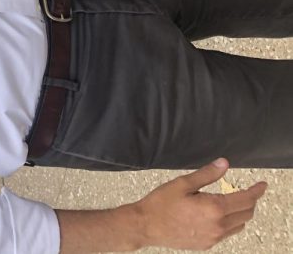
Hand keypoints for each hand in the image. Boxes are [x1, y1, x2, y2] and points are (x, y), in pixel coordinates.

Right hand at [133, 158, 266, 249]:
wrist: (146, 226)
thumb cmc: (161, 204)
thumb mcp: (182, 183)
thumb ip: (206, 174)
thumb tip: (224, 163)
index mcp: (214, 208)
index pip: (246, 199)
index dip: (256, 191)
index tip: (262, 185)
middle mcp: (218, 225)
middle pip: (246, 213)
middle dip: (250, 201)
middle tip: (247, 190)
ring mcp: (214, 237)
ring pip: (239, 225)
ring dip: (241, 213)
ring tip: (232, 201)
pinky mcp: (207, 244)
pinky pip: (227, 233)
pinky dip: (230, 223)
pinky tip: (218, 215)